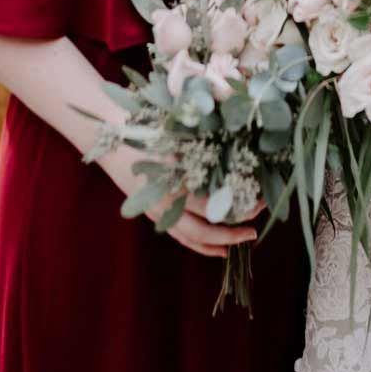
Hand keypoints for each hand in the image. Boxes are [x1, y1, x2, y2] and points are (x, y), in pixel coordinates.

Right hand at [101, 144, 262, 260]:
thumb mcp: (180, 132)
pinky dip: (198, 245)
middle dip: (234, 232)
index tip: (261, 200)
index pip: (214, 205)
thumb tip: (244, 155)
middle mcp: (165, 200)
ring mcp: (155, 209)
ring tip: (239, 244)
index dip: (240, 207)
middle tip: (256, 230)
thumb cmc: (148, 124)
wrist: (109, 133)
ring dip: (218, 243)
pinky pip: (178, 236)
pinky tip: (216, 247)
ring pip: (191, 238)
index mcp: (175, 179)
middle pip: (205, 228)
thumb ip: (207, 146)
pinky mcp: (151, 211)